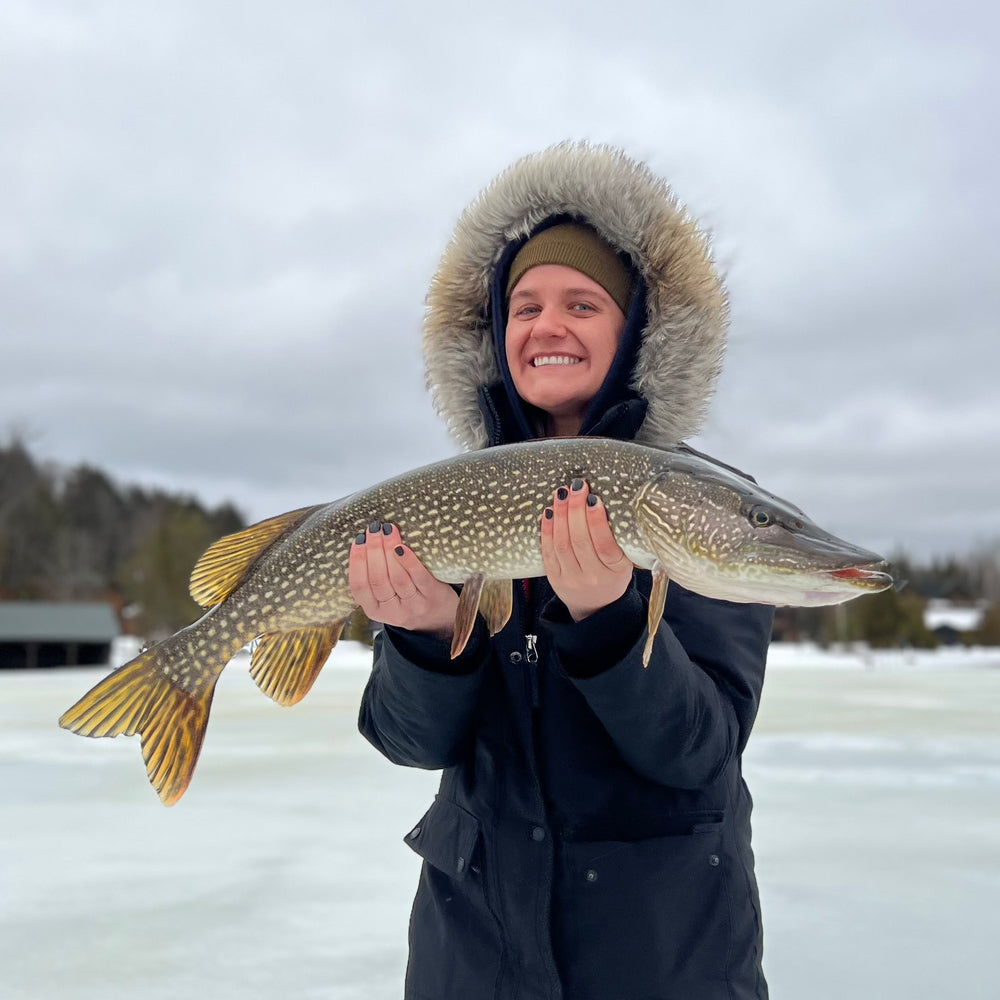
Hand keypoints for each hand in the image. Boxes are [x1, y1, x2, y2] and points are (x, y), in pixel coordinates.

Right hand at [348, 522, 458, 639]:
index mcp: (374, 610)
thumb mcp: (385, 598)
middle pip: (378, 580)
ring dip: (389, 550)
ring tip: (387, 530)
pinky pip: (418, 577)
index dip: (357, 562)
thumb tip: (364, 541)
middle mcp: (392, 612)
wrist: (440, 616)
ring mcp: (413, 605)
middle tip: (374, 529)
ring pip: (397, 577)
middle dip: (373, 550)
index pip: (359, 586)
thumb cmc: (407, 598)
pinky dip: (408, 561)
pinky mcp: (432, 596)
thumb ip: (374, 577)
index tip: (358, 540)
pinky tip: (402, 546)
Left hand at [540, 479, 632, 621]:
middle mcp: (592, 577)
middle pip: (580, 541)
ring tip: (562, 494)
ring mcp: (571, 579)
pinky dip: (547, 530)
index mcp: (615, 571)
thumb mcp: (624, 560)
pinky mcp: (554, 578)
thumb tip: (600, 499)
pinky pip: (548, 552)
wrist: (597, 606)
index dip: (597, 521)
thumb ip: (617, 536)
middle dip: (576, 510)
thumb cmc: (613, 574)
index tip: (594, 498)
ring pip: (562, 545)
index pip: (605, 545)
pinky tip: (549, 511)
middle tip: (576, 486)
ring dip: (560, 515)